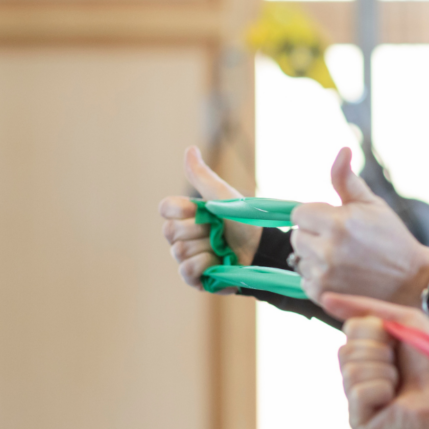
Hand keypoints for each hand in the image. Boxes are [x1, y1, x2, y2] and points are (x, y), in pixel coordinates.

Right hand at [160, 147, 260, 291]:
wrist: (263, 248)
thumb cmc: (244, 220)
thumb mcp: (223, 195)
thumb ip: (203, 176)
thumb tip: (189, 149)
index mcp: (186, 216)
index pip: (165, 209)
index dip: (179, 209)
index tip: (196, 208)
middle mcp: (182, 237)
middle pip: (171, 232)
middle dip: (198, 230)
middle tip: (217, 231)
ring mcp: (187, 258)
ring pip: (179, 252)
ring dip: (205, 249)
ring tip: (221, 248)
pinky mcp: (195, 278)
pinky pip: (186, 272)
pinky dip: (204, 265)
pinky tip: (219, 262)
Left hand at [289, 148, 428, 305]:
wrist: (411, 280)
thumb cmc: (392, 239)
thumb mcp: (372, 204)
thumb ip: (346, 179)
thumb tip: (341, 151)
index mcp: (338, 223)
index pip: (299, 213)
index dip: (315, 215)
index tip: (334, 221)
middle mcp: (327, 250)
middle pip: (296, 235)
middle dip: (314, 234)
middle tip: (342, 240)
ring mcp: (324, 275)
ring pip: (299, 258)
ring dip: (314, 257)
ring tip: (344, 259)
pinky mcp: (323, 295)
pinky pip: (304, 280)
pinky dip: (317, 277)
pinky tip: (341, 274)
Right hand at [327, 293, 428, 428]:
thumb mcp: (403, 320)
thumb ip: (364, 308)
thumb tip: (325, 297)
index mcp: (364, 351)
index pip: (351, 329)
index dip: (378, 331)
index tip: (399, 342)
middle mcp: (356, 375)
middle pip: (346, 350)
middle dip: (380, 353)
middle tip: (401, 366)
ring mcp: (356, 399)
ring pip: (350, 371)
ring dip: (385, 372)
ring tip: (400, 383)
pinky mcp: (359, 421)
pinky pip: (358, 393)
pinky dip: (382, 391)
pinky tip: (394, 399)